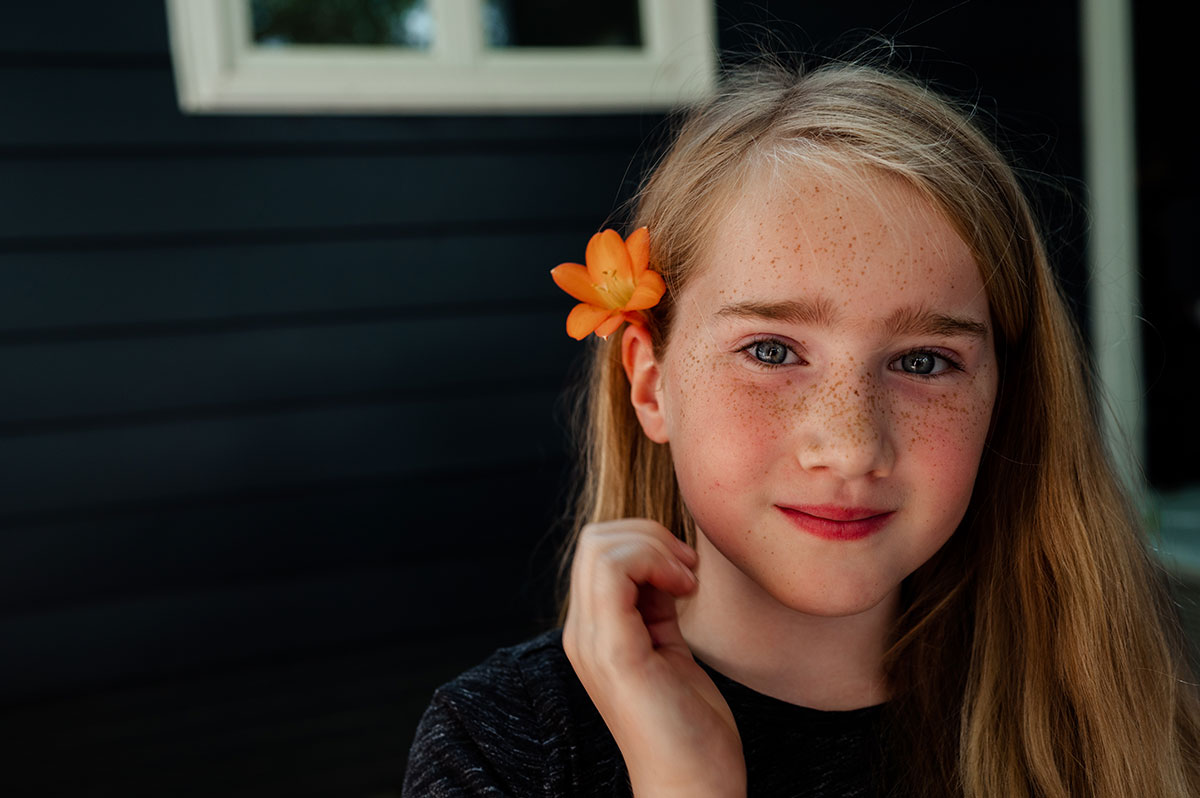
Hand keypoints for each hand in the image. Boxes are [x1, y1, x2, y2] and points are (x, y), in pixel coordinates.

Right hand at [562, 519, 745, 797]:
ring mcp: (592, 643)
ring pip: (600, 546)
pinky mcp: (614, 652)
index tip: (686, 570)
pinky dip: (655, 563)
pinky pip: (614, 571)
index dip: (644, 542)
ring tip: (687, 580)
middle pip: (594, 540)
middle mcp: (582, 635)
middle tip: (688, 570)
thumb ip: (656, 606)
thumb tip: (665, 560)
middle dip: (649, 536)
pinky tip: (685, 590)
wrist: (693, 789)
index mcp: (593, 633)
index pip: (598, 551)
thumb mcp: (669, 649)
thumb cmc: (691, 728)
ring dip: (654, 547)